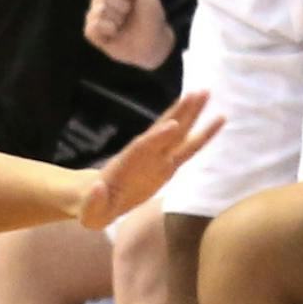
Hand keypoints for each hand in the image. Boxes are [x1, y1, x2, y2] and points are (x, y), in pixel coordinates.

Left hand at [76, 90, 220, 229]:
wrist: (95, 200)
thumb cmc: (91, 207)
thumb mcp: (89, 211)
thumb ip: (93, 201)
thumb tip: (98, 187)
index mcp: (125, 165)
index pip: (142, 148)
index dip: (157, 138)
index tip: (172, 125)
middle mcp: (142, 157)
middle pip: (164, 131)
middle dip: (180, 113)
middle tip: (198, 92)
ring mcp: (155, 159)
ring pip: (177, 134)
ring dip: (191, 114)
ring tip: (205, 93)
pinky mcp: (165, 167)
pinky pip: (185, 149)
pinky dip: (199, 135)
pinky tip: (214, 122)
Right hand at [83, 0, 175, 70]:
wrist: (155, 42)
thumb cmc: (151, 16)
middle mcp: (100, 0)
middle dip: (122, 6)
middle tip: (130, 14)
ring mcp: (95, 16)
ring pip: (99, 10)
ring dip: (117, 19)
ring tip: (123, 24)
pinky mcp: (92, 33)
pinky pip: (92, 26)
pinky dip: (108, 29)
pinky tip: (115, 33)